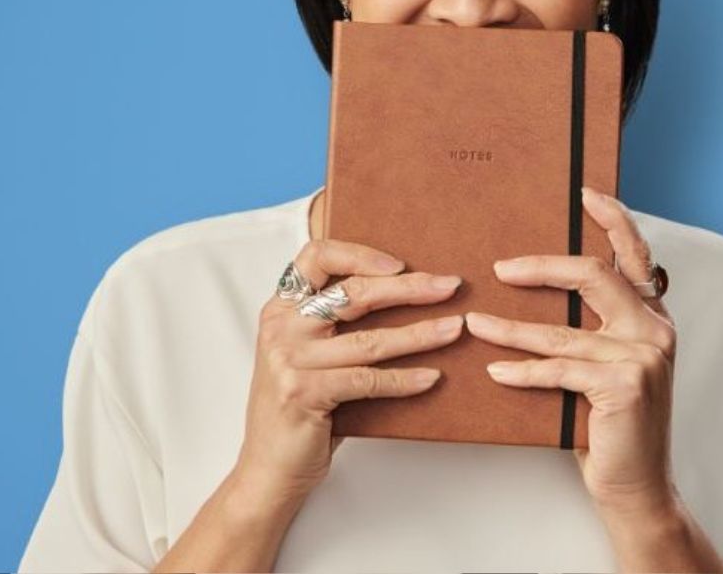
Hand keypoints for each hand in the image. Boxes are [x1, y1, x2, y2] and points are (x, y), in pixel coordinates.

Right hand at [234, 238, 465, 501]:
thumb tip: (407, 292)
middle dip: (410, 288)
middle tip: (450, 287)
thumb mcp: (307, 353)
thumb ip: (336, 323)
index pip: (317, 256)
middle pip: (354, 293)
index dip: (360, 254)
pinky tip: (432, 377)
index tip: (401, 264)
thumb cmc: (299, 407)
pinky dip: (404, 380)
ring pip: (369, 340)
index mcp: (281, 308)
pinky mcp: (304, 394)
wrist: (268, 468)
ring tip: (454, 329)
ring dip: (420, 333)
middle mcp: (281, 327)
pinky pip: (368, 381)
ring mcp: (290, 361)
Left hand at [463, 185, 677, 514]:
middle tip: (501, 268)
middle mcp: (655, 330)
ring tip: (475, 322)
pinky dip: (522, 372)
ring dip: (511, 328)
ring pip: (563, 330)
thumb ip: (592, 328)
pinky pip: (559, 370)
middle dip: (543, 267)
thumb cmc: (611, 425)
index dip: (613, 219)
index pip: (635, 255)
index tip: (584, 194)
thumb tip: (533, 287)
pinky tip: (495, 373)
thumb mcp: (608, 366)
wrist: (636, 486)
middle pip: (594, 276)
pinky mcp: (623, 386)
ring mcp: (643, 357)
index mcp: (653, 317)